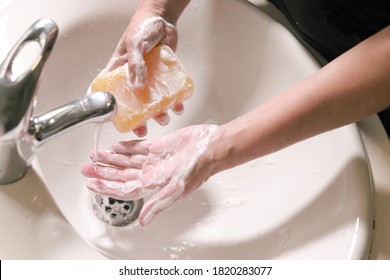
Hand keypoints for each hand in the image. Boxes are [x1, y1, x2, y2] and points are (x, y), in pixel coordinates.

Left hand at [81, 124, 217, 225]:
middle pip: (122, 175)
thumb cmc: (198, 167)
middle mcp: (151, 173)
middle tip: (86, 168)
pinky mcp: (159, 147)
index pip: (124, 189)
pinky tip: (115, 146)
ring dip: (111, 159)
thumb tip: (143, 222)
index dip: (107, 187)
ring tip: (95, 155)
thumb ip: (159, 204)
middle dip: (103, 172)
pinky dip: (126, 147)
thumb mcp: (178, 188)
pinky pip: (138, 148)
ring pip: (127, 161)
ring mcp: (154, 160)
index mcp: (154, 184)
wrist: (211, 147)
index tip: (91, 184)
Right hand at [103, 13, 181, 136]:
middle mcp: (133, 77)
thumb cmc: (144, 26)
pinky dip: (174, 102)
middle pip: (132, 103)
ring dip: (157, 113)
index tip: (110, 121)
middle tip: (141, 129)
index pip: (108, 90)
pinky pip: (168, 93)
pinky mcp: (164, 77)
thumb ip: (136, 63)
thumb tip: (137, 85)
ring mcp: (149, 78)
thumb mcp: (136, 44)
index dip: (107, 107)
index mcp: (119, 69)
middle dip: (136, 119)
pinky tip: (178, 106)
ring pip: (151, 101)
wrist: (164, 19)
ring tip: (163, 117)